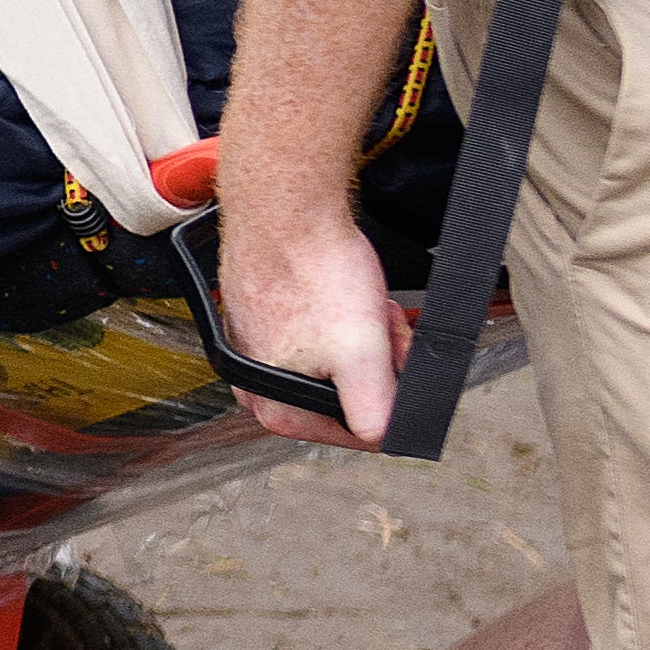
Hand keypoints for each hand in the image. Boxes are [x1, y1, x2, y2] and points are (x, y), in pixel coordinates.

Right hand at [218, 179, 408, 446]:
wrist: (285, 209)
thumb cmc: (314, 272)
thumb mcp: (361, 353)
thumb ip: (375, 410)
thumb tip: (382, 439)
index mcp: (275, 407)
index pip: (355, 433)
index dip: (389, 400)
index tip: (395, 367)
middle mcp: (256, 384)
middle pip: (342, 395)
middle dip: (374, 364)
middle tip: (384, 330)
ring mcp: (254, 349)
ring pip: (331, 361)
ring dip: (359, 337)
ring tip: (365, 304)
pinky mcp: (259, 318)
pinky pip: (312, 333)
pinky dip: (336, 317)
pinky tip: (341, 291)